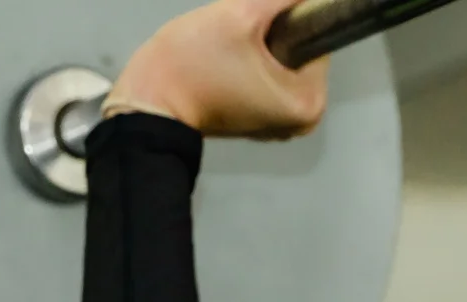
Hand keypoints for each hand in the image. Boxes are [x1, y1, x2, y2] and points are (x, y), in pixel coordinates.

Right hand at [104, 0, 328, 140]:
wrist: (148, 102)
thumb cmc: (188, 68)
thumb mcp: (241, 14)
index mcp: (307, 102)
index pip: (318, 35)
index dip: (287, 16)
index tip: (257, 20)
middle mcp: (301, 119)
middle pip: (301, 50)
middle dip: (272, 33)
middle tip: (238, 37)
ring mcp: (280, 122)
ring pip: (282, 60)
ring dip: (260, 45)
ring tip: (229, 50)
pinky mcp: (259, 118)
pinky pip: (267, 75)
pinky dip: (252, 61)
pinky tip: (228, 62)